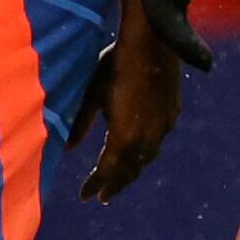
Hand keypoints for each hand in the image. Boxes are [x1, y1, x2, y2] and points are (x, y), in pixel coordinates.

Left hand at [74, 9, 180, 202]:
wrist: (153, 43)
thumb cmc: (115, 66)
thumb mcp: (92, 94)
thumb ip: (81, 123)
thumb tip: (67, 148)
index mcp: (124, 137)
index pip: (107, 171)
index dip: (95, 184)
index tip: (86, 196)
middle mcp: (147, 139)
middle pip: (130, 171)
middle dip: (115, 184)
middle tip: (103, 196)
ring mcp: (163, 128)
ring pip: (146, 159)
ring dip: (131, 171)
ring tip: (120, 179)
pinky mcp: (172, 115)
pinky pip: (157, 143)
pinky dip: (144, 154)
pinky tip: (140, 152)